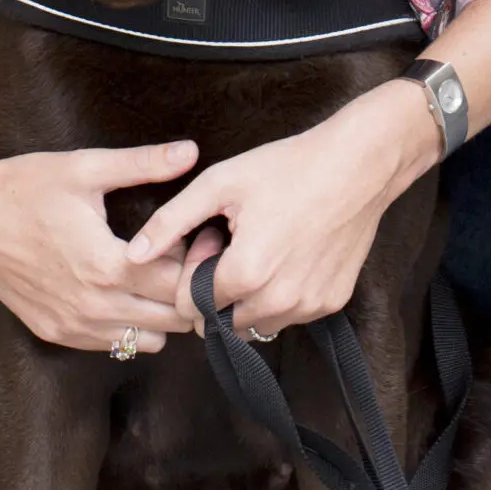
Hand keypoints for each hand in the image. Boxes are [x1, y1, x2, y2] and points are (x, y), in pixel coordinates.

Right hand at [0, 141, 200, 352]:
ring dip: (158, 313)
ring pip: (148, 342)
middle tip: (177, 259)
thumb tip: (191, 151)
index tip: (193, 239)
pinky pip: (112, 345)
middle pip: (172, 320)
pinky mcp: (55, 333)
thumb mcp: (86, 168)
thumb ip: (143, 163)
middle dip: (184, 292)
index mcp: (108, 266)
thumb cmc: (26, 187)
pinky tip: (117, 289)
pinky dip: (127, 324)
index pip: (180, 285)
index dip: (195, 262)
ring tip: (148, 276)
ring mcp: (74, 327)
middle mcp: (94, 307)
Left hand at [125, 80, 438, 338]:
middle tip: (232, 243)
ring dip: (246, 298)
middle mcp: (278, 301)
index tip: (208, 240)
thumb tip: (132, 254)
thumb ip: (170, 221)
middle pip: (220, 322)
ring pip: (254, 324)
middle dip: (215, 291)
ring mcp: (308, 306)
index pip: (191, 306)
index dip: (191, 273)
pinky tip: (287, 253)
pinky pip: (288, 315)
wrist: (359, 165)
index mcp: (245, 273)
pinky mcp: (331, 304)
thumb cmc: (288, 167)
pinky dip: (278, 296)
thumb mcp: (220, 183)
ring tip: (259, 247)